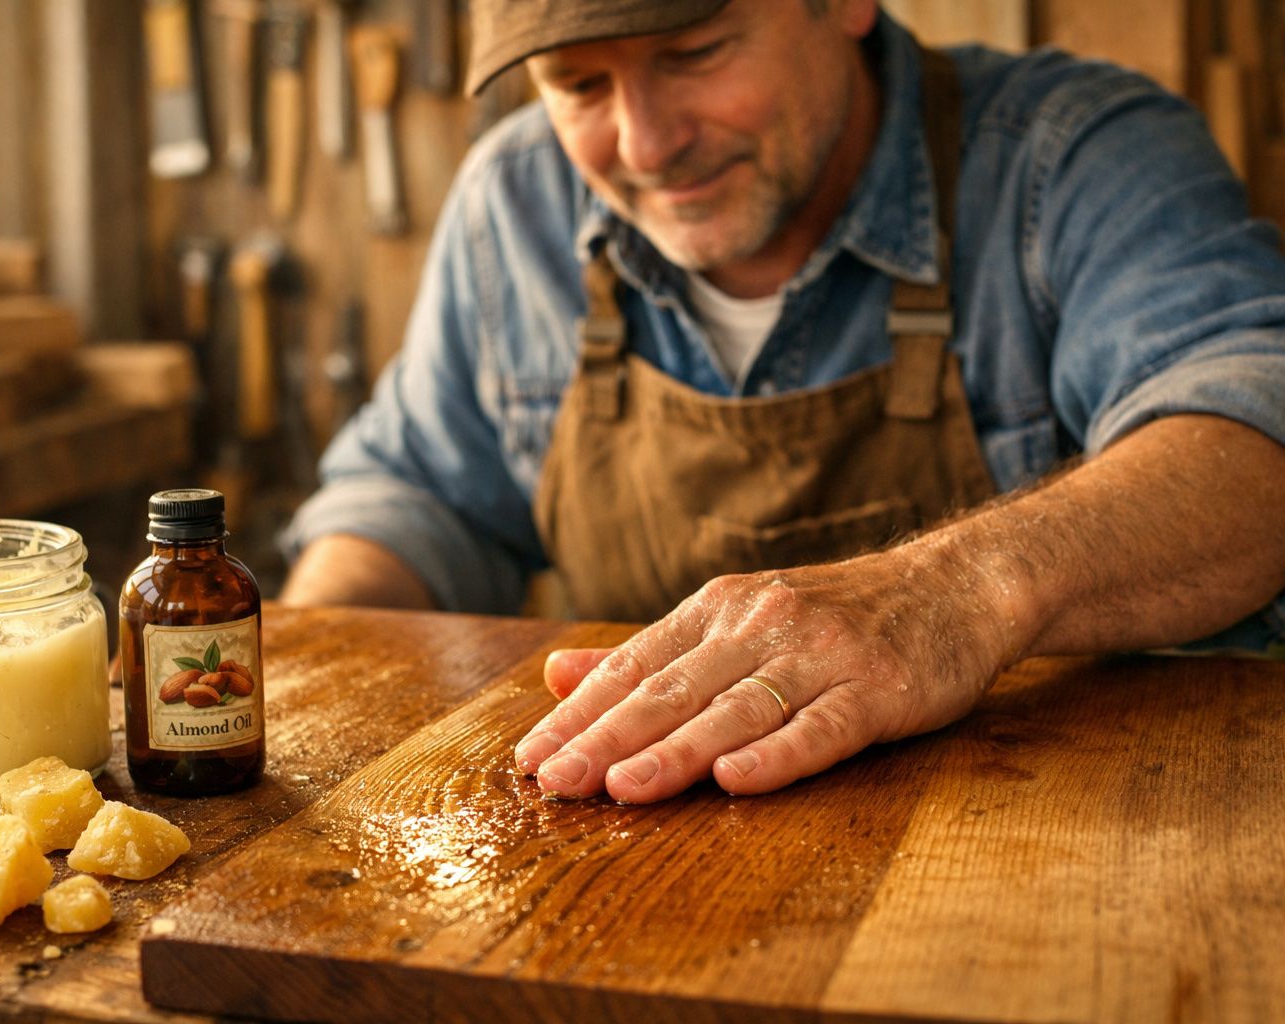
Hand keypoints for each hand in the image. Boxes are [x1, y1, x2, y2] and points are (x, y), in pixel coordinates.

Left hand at [517, 545, 1016, 801]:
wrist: (952, 588)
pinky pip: (821, 726)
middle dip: (607, 738)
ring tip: (621, 789)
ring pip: (735, 709)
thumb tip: (557, 674)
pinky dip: (777, 753)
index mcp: (716, 611)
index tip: (530, 758)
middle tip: (554, 781)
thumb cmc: (832, 618)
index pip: (633, 666)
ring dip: (676, 751)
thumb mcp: (734, 621)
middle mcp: (758, 626)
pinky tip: (736, 780)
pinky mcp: (877, 690)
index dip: (581, 714)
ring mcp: (819, 655)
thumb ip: (649, 653)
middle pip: (672, 690)